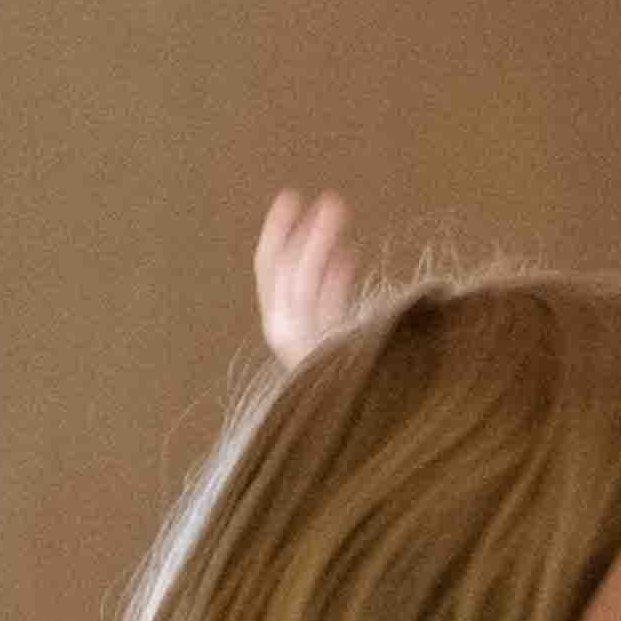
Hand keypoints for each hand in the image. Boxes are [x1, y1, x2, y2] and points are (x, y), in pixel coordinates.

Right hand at [254, 184, 369, 367]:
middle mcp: (284, 333)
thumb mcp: (330, 327)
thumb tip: (343, 248)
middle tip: (330, 200)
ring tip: (340, 214)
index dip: (279, 231)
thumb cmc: (345, 372)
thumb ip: (329, 290)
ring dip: (320, 243)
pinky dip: (336, 278)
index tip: (291, 199)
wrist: (350, 421)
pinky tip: (351, 254)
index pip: (269, 268)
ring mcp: (301, 343)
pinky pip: (326, 307)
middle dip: (306, 232)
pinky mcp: (322, 352)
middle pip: (287, 271)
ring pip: (303, 282)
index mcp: (279, 327)